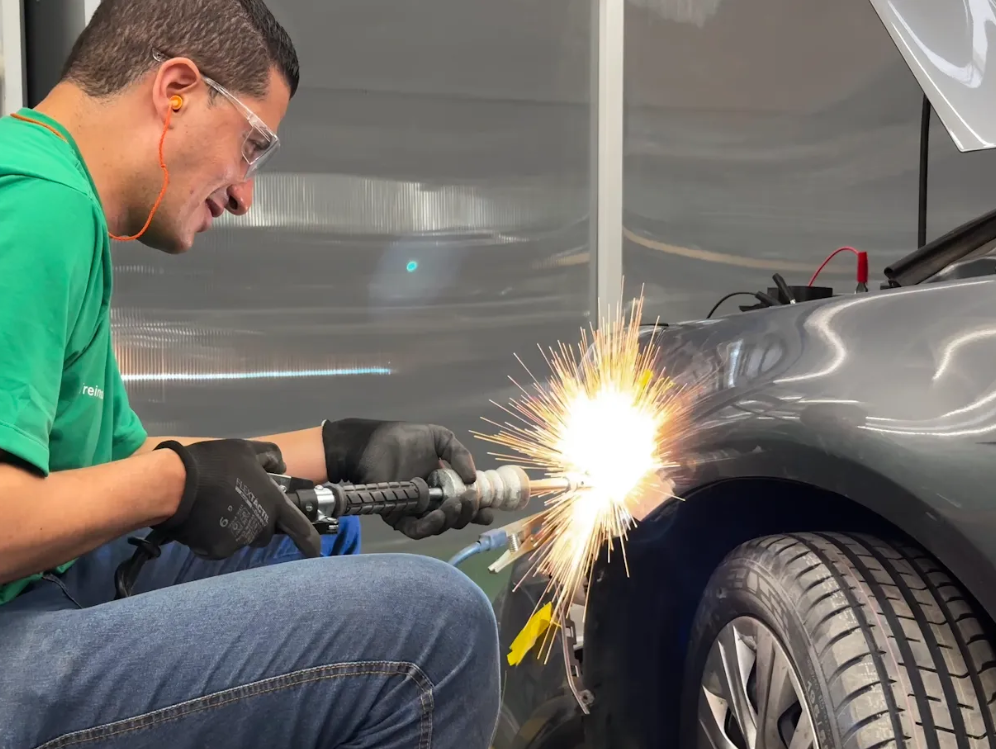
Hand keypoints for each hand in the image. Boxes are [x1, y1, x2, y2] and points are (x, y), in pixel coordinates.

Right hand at [153, 439, 321, 559]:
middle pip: (265, 532)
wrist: (176, 484)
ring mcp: (237, 542)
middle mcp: (260, 527)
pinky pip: (218, 546)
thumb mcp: (247, 449)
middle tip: (237, 503)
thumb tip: (281, 467)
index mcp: (273, 504)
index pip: (299, 528)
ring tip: (214, 507)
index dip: (310, 542)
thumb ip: (270, 457)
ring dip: (234, 528)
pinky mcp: (215, 551)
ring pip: (241, 539)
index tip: (315, 552)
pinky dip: (213, 537)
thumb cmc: (215, 464)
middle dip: (257, 522)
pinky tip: (201, 520)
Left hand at [321, 418, 493, 538]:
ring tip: (456, 504)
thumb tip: (473, 479)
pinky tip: (439, 514)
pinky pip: (417, 530)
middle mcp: (431, 502)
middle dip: (468, 514)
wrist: (373, 442)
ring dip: (451, 519)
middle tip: (471, 501)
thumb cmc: (405, 438)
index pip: (464, 504)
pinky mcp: (398, 517)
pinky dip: (431, 526)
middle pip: (455, 519)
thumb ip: (460, 454)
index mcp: (444, 485)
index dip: (478, 510)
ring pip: (439, 527)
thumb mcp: (440, 439)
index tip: (488, 510)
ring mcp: (415, 511)